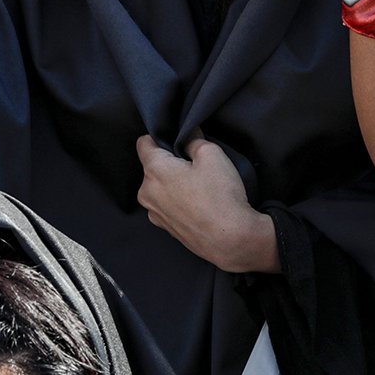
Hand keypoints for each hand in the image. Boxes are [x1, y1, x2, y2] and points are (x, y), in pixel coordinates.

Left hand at [136, 134, 279, 274]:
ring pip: (159, 187)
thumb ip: (194, 139)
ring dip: (173, 183)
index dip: (160, 136)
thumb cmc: (220, 196)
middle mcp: (147, 192)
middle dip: (169, 162)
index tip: (177, 140)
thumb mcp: (213, 155)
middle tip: (194, 165)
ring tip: (199, 187)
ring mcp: (154, 213)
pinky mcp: (165, 228)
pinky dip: (177, 201)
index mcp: (154, 170)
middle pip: (152, 166)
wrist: (231, 240)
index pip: (143, 143)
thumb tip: (188, 134)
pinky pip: (166, 206)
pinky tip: (197, 204)